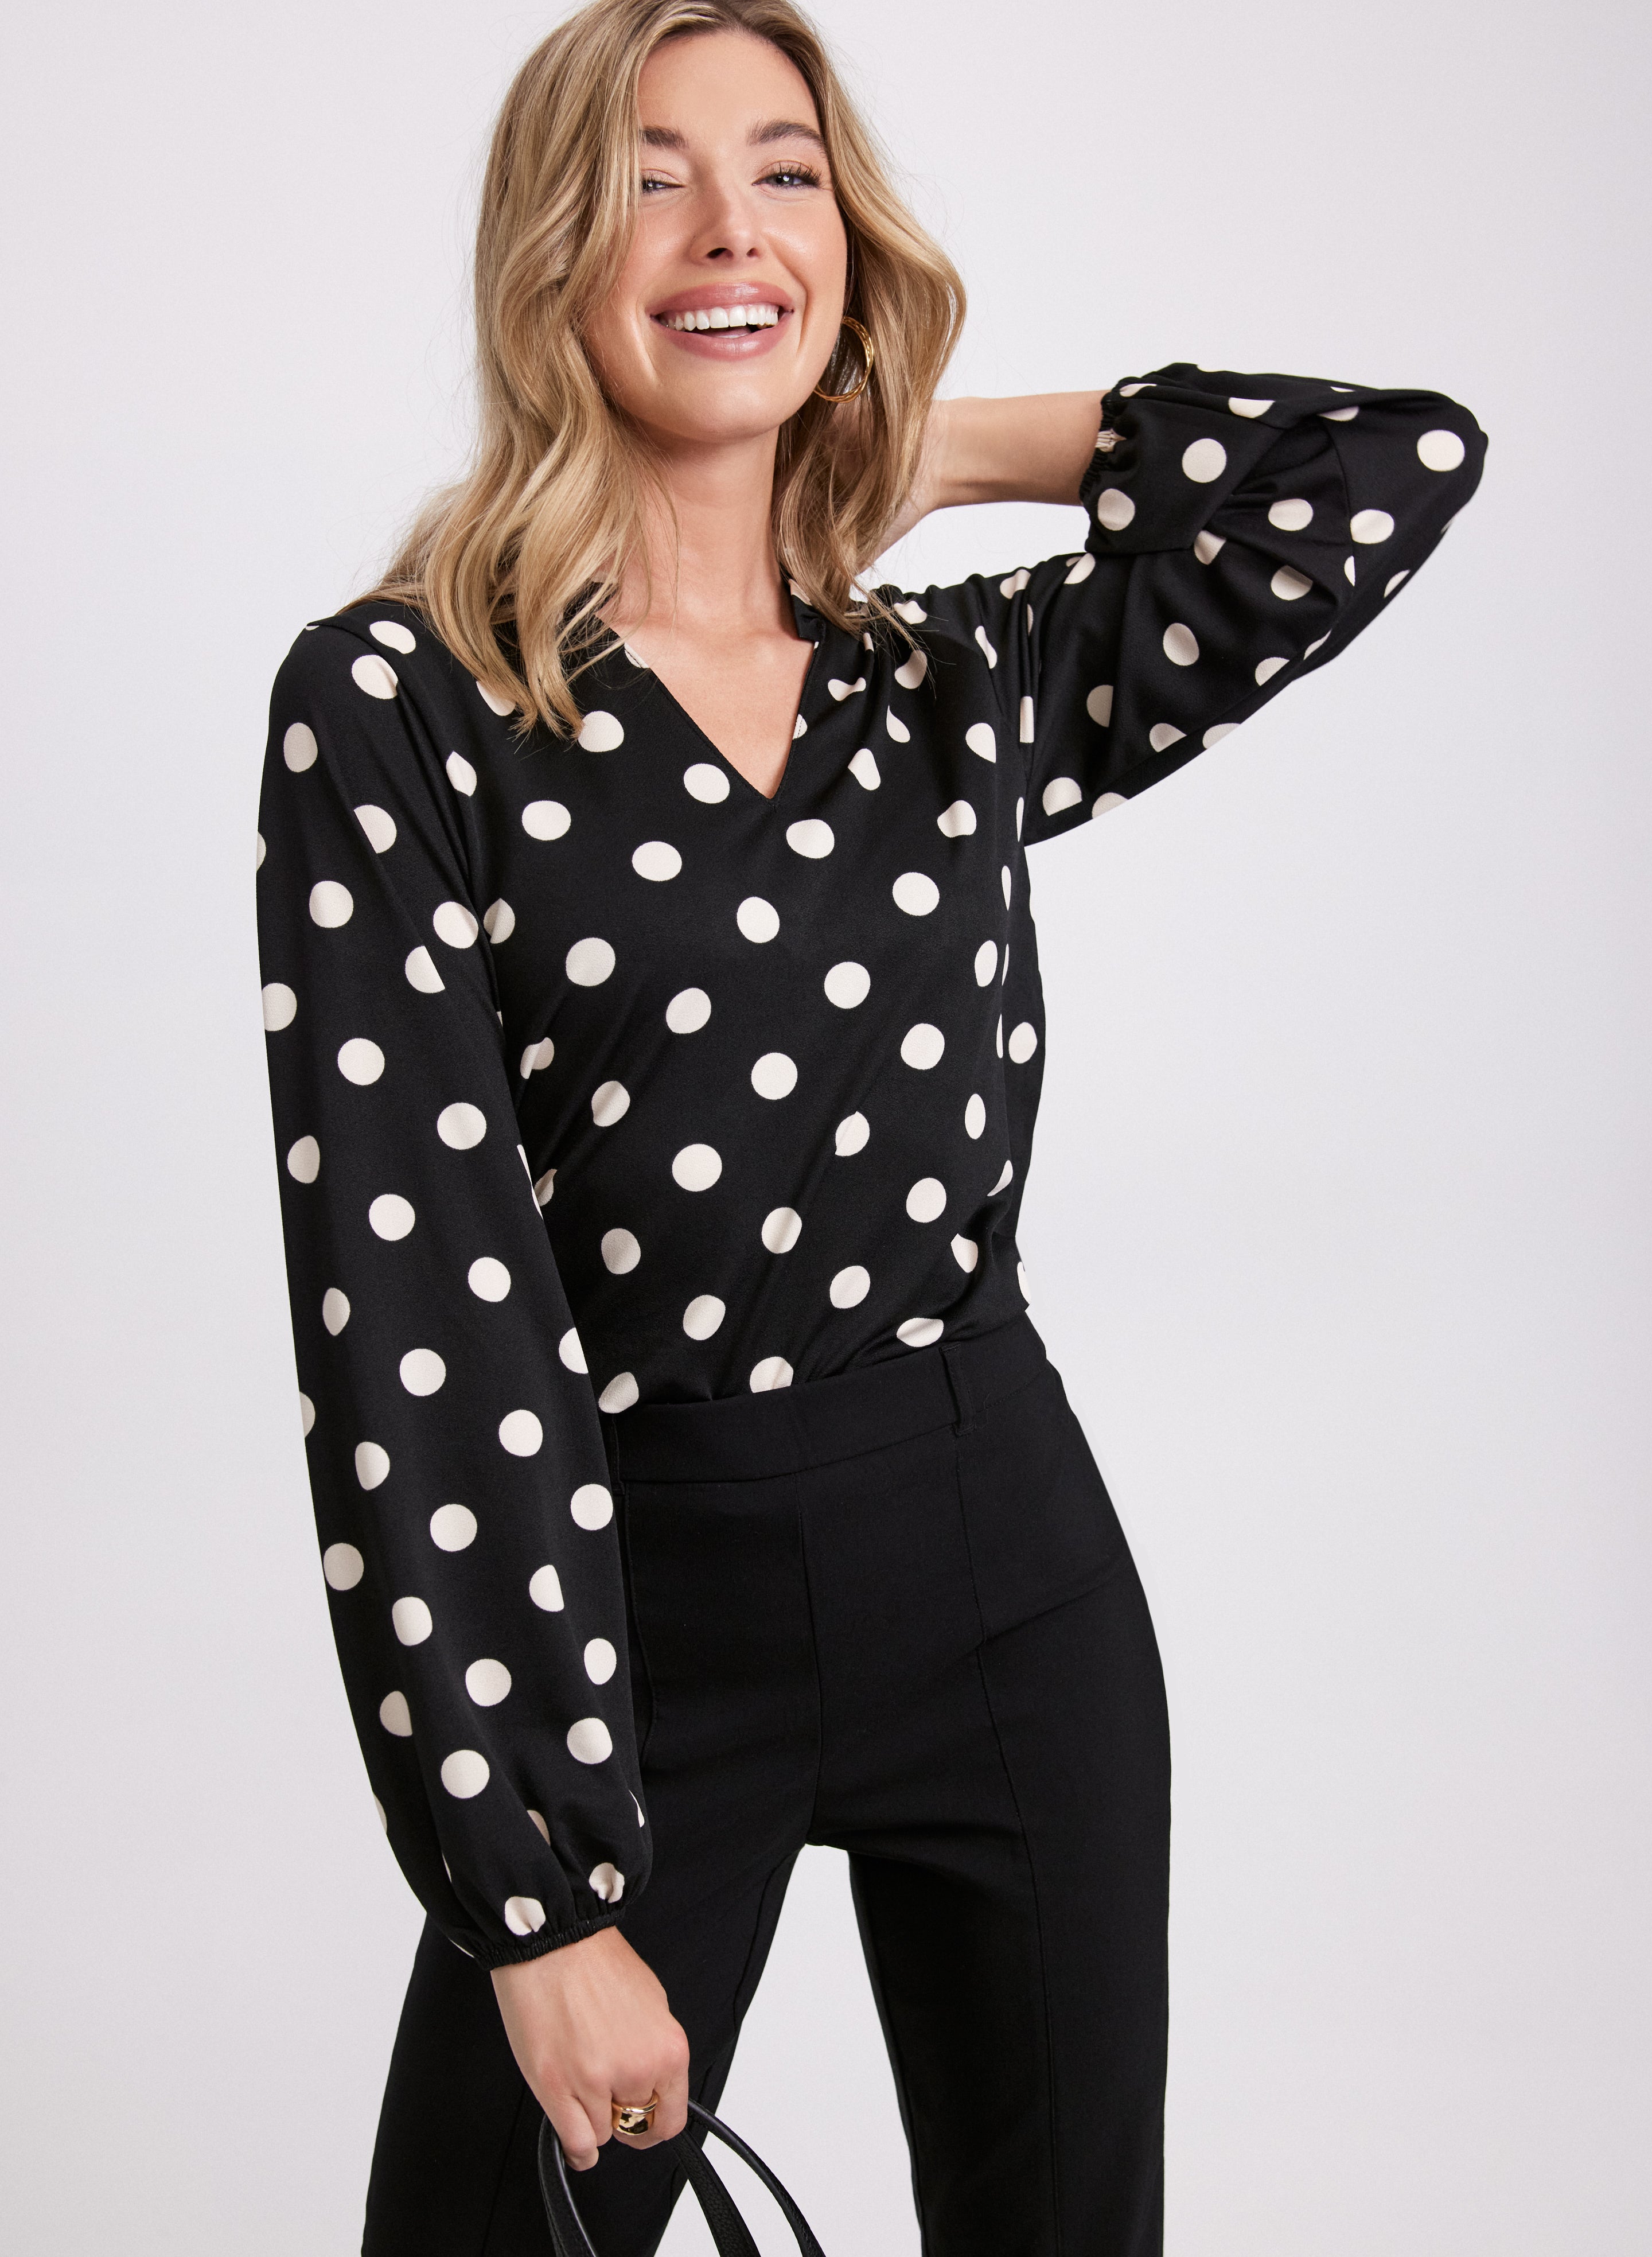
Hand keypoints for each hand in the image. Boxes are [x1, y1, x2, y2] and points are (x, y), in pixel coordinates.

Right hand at [491, 1926, 690, 2170]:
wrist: (554, 1942)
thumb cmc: (597, 1963)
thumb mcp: (652, 2003)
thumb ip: (655, 2050)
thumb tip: (653, 2082)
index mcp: (667, 2050)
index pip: (672, 2118)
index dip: (654, 2123)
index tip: (644, 2123)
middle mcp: (637, 2070)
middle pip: (633, 2123)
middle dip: (619, 2109)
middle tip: (604, 2086)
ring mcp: (595, 2083)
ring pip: (601, 2134)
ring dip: (592, 2118)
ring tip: (580, 2084)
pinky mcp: (557, 2088)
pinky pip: (578, 2143)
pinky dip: (578, 2149)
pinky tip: (574, 2134)